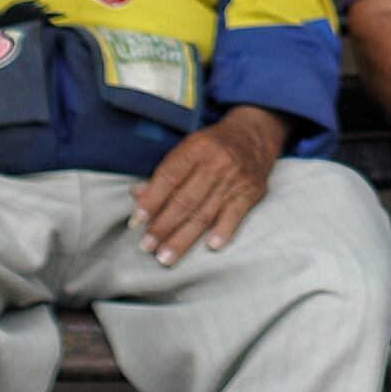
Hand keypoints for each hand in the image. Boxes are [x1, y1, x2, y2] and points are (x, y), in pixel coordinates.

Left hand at [134, 109, 287, 261]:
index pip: (169, 177)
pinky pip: (236, 214)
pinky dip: (224, 230)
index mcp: (197, 148)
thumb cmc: (213, 146)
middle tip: (147, 246)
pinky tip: (211, 246)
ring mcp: (235, 178)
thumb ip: (164, 174)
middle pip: (185, 200)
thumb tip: (137, 196)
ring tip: (166, 256)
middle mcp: (217, 163)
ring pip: (205, 213)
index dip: (151, 201)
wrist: (255, 134)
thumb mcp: (188, 149)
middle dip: (163, 226)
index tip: (136, 221)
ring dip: (184, 238)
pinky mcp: (251, 192)